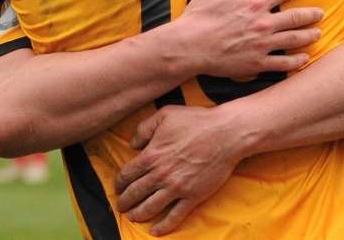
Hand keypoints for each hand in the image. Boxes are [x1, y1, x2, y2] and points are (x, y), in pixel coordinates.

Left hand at [115, 105, 241, 235]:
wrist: (225, 133)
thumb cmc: (196, 121)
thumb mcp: (166, 114)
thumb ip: (144, 128)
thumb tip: (132, 144)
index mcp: (152, 155)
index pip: (127, 174)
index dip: (119, 183)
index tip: (118, 188)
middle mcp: (160, 175)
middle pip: (135, 193)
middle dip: (124, 202)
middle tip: (121, 206)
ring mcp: (176, 188)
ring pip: (150, 208)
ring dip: (138, 215)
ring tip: (133, 217)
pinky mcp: (193, 196)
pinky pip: (175, 216)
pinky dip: (163, 226)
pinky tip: (156, 231)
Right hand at [179, 0, 322, 78]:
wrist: (189, 46)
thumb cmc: (199, 16)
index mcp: (254, 3)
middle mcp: (263, 24)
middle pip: (295, 17)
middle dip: (311, 14)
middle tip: (320, 13)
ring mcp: (262, 45)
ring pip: (294, 40)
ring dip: (309, 36)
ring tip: (318, 33)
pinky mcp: (257, 63)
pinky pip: (283, 64)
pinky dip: (297, 61)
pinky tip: (305, 58)